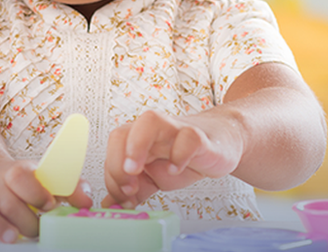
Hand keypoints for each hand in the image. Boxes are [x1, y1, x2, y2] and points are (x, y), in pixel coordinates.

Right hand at [0, 160, 92, 242]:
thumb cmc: (26, 187)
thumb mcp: (48, 182)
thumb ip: (70, 189)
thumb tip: (86, 203)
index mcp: (18, 173)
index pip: (19, 175)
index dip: (34, 192)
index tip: (49, 206)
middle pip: (4, 197)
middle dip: (24, 218)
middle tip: (36, 230)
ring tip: (10, 237)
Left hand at [102, 110, 240, 208]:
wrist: (218, 143)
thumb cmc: (181, 156)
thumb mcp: (152, 178)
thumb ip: (132, 191)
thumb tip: (109, 206)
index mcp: (135, 138)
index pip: (112, 150)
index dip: (112, 173)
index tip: (123, 196)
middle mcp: (151, 130)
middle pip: (121, 133)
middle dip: (117, 161)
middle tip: (128, 187)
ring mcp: (175, 130)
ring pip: (150, 121)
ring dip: (137, 145)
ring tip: (138, 170)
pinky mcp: (199, 137)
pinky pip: (188, 137)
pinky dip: (179, 154)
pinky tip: (176, 170)